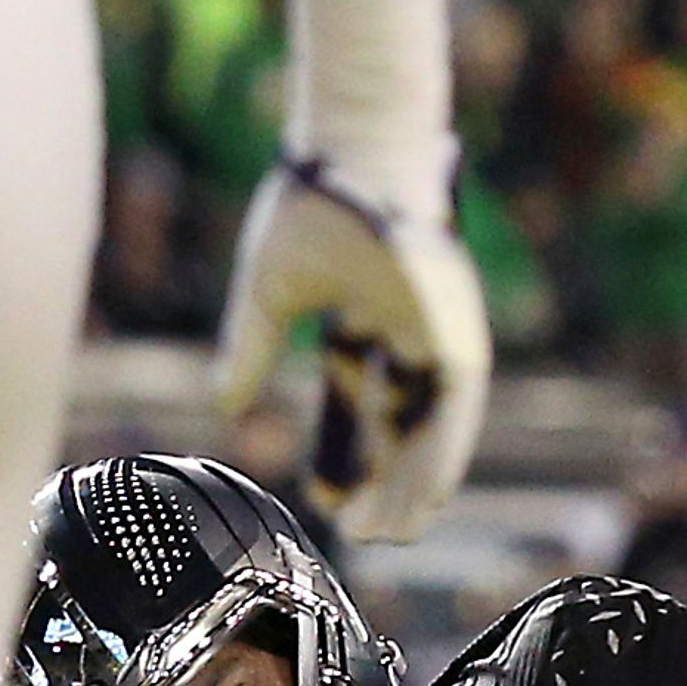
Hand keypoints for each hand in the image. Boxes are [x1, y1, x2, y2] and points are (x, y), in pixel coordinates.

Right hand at [212, 157, 494, 543]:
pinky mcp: (461, 330)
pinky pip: (458, 406)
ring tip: (395, 533)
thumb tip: (225, 408)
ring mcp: (436, 329)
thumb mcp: (270, 293)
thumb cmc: (310, 204)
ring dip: (416, 479)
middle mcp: (405, 326)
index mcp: (360, 311)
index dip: (338, 447)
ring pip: (432, 420)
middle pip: (397, 418)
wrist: (354, 151)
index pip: (349, 394)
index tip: (323, 498)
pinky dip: (444, 450)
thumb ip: (248, 349)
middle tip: (364, 534)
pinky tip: (430, 495)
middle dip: (381, 478)